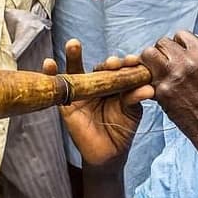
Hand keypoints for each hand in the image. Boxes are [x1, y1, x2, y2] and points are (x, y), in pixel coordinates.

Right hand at [42, 40, 152, 168]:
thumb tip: (149, 88)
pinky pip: (57, 86)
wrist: (109, 153)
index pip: (120, 69)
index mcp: (115, 83)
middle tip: (113, 63)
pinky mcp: (67, 103)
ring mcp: (81, 91)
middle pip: (99, 66)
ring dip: (73, 55)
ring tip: (73, 44)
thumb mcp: (131, 111)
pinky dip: (51, 73)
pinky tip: (49, 63)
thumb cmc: (122, 128)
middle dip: (107, 62)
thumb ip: (135, 98)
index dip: (126, 64)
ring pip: (75, 69)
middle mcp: (97, 83)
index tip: (134, 61)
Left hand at [141, 31, 197, 143]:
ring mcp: (172, 76)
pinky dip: (147, 78)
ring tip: (155, 71)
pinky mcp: (161, 91)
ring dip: (150, 61)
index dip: (178, 44)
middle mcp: (187, 62)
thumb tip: (196, 39)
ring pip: (149, 53)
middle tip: (164, 63)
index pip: (180, 35)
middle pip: (162, 42)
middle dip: (162, 51)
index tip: (177, 54)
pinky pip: (146, 75)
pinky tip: (153, 84)